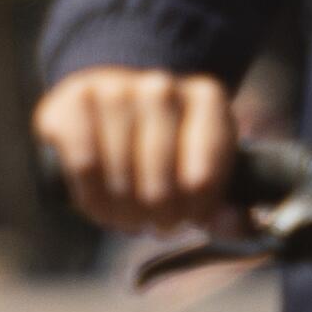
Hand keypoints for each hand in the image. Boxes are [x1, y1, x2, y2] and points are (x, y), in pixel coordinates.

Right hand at [32, 65, 250, 230]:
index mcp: (207, 99)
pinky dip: (91, 195)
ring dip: (121, 212)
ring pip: (121, 176)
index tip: (187, 218)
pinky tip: (97, 202)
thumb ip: (225, 207)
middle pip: (160, 185)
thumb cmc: (164, 149)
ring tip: (125, 217)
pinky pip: (85, 165)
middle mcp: (162, 86)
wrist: (109, 103)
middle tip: (152, 224)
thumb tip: (237, 224)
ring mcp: (115, 88)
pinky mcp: (75, 100)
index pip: (203, 179)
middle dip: (155, 218)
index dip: (193, 213)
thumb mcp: (202, 170)